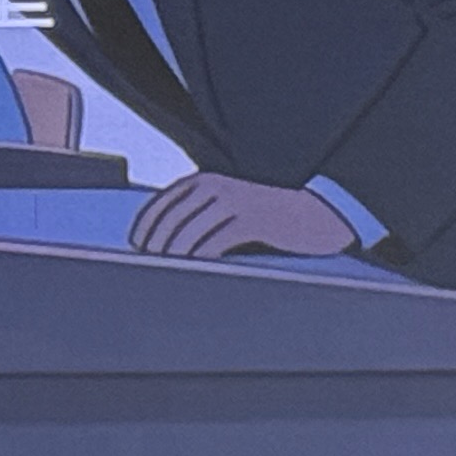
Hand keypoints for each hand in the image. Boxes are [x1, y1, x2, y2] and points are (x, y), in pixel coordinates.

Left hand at [131, 173, 356, 260]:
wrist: (319, 211)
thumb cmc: (271, 215)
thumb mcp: (231, 206)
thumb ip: (201, 215)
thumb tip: (163, 243)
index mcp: (204, 180)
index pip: (159, 205)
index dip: (142, 228)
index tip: (135, 248)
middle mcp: (215, 186)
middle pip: (168, 221)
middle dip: (153, 247)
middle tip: (146, 268)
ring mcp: (234, 202)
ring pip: (187, 233)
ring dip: (171, 256)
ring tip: (165, 275)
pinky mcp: (252, 220)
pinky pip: (214, 243)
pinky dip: (198, 259)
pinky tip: (193, 271)